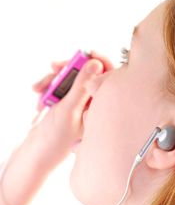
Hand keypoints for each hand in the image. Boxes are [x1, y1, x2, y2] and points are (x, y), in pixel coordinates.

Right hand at [30, 51, 113, 165]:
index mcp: (100, 107)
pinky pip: (58, 84)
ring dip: (52, 80)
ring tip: (39, 90)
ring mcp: (77, 101)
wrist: (37, 150)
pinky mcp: (65, 100)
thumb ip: (81, 86)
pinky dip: (48, 87)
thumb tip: (95, 63)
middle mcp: (91, 103)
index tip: (88, 54)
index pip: (108, 78)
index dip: (100, 62)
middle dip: (67, 69)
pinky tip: (40, 98)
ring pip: (69, 77)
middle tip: (54, 67)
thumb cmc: (56, 137)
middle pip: (86, 73)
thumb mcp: (69, 110)